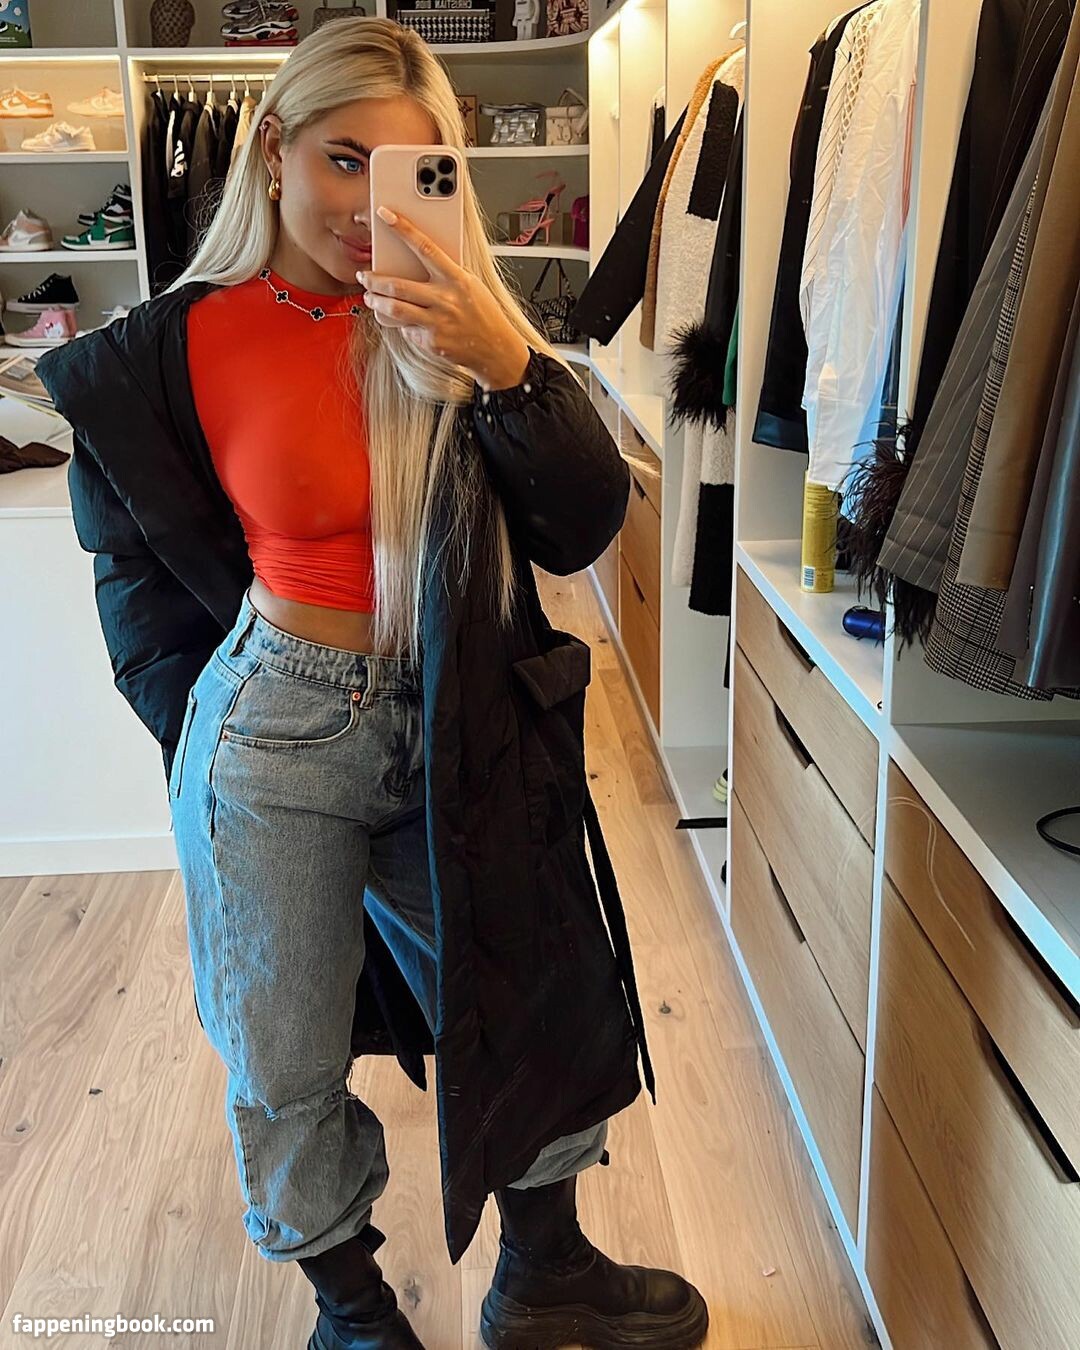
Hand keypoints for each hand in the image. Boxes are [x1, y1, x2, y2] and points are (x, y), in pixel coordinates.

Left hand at [357, 206, 530, 390]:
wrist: (496, 348)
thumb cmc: (483, 314)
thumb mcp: (470, 285)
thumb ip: (445, 275)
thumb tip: (415, 263)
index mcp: (456, 279)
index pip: (425, 247)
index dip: (403, 229)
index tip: (385, 214)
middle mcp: (445, 299)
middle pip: (398, 285)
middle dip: (374, 280)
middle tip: (365, 276)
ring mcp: (437, 322)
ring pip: (395, 309)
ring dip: (376, 302)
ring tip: (370, 297)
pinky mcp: (432, 342)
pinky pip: (408, 329)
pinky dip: (403, 324)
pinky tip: (404, 321)